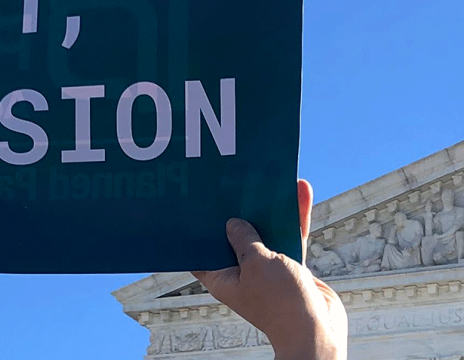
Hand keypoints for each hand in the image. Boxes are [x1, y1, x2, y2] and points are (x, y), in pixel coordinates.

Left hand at [192, 180, 346, 359]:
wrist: (317, 330)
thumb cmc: (280, 301)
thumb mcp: (256, 263)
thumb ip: (245, 239)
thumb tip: (233, 222)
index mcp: (221, 276)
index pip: (201, 250)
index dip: (195, 228)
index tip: (191, 203)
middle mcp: (241, 272)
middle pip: (235, 235)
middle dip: (236, 210)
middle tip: (230, 180)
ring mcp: (267, 269)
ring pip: (265, 232)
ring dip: (269, 208)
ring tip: (267, 178)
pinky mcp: (291, 267)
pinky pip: (290, 237)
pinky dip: (295, 217)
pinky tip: (301, 192)